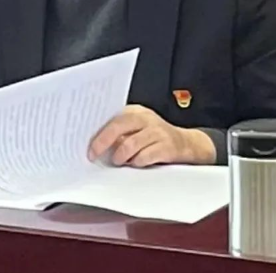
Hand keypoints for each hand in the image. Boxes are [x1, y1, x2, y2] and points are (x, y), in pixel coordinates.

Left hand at [88, 105, 215, 167]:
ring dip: (121, 155)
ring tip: (118, 161)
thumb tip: (95, 145)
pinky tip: (135, 164)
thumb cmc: (154, 138)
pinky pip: (147, 155)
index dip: (99, 132)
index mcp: (135, 112)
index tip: (88, 146)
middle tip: (94, 154)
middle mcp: (145, 118)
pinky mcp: (167, 146)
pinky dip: (138, 162)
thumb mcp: (137, 130)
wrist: (186, 144)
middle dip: (104, 142)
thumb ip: (120, 133)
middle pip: (119, 126)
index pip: (113, 118)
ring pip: (131, 143)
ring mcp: (157, 131)